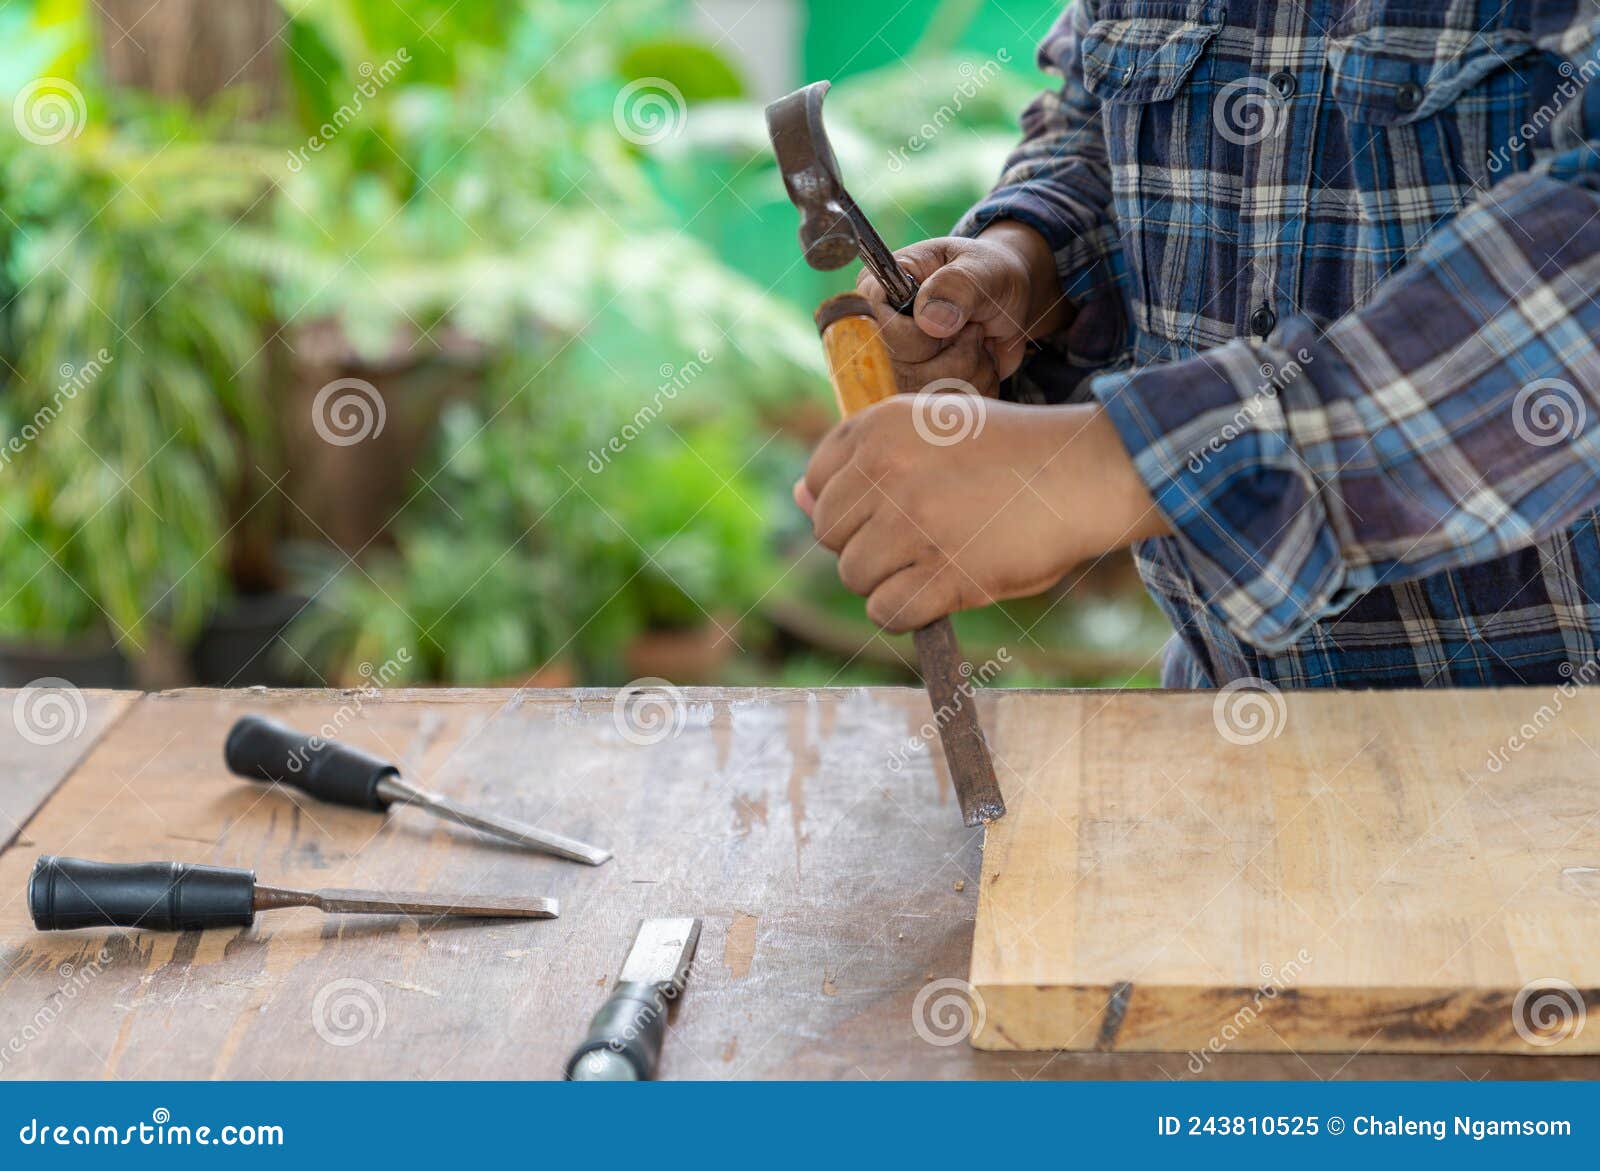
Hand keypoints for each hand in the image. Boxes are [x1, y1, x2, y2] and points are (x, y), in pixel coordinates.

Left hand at [795, 397, 1167, 631]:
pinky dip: (908, 614)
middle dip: (863, 543)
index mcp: (881, 425)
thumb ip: (864, 461)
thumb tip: (796, 497)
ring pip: (852, 576)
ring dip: (887, 579)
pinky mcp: (943, 574)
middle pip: (827, 534)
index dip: (849, 505)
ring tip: (935, 560)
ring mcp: (913, 523)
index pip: (817, 481)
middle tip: (918, 537)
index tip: (889, 507)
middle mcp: (888, 470)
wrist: (1084, 472)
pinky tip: (940, 591)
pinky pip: (885, 613)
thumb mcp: (932, 432)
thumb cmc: (1011, 454)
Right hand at [855, 222, 1068, 395]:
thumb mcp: (981, 269)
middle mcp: (881, 334)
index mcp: (879, 292)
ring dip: (972, 370)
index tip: (953, 322)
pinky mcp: (922, 392)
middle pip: (901, 373)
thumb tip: (930, 321)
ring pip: (927, 396)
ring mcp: (900, 367)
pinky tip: (982, 360)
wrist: (1013, 298)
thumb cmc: (990, 274)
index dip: (916, 338)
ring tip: (980, 340)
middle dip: (955, 356)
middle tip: (974, 327)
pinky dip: (979, 387)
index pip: (873, 332)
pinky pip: (947, 410)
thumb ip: (955, 287)